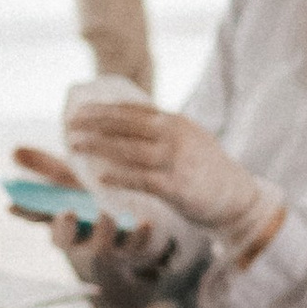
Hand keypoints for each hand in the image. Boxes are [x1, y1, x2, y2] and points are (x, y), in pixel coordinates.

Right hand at [10, 148, 179, 300]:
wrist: (129, 223)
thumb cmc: (92, 199)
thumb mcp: (70, 184)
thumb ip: (45, 170)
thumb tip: (14, 150)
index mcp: (66, 230)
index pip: (53, 231)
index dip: (47, 220)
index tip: (49, 208)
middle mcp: (85, 244)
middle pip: (73, 244)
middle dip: (71, 231)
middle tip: (72, 212)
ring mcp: (111, 248)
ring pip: (106, 249)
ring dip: (105, 234)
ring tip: (107, 216)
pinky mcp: (136, 247)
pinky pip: (139, 247)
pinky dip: (141, 237)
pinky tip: (145, 222)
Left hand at [67, 104, 281, 256]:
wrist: (237, 197)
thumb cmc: (206, 170)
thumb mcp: (188, 139)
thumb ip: (161, 131)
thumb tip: (126, 124)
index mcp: (175, 122)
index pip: (133, 110)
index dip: (104, 109)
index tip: (79, 110)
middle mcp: (176, 135)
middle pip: (127, 125)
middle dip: (95, 123)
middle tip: (69, 125)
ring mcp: (178, 160)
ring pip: (131, 150)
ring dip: (100, 146)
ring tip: (74, 145)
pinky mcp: (178, 186)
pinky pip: (142, 180)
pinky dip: (120, 176)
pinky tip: (100, 177)